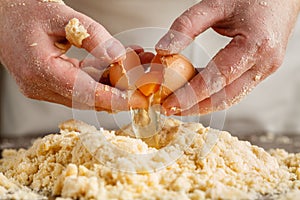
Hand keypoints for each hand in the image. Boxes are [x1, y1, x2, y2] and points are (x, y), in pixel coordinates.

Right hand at [0, 0, 146, 110]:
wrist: (2, 12)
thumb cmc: (25, 9)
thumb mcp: (62, 15)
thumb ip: (93, 36)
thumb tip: (118, 57)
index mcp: (41, 71)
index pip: (86, 93)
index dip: (115, 99)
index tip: (139, 100)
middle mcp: (40, 85)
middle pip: (89, 98)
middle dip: (120, 94)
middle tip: (145, 88)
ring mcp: (44, 87)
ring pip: (87, 93)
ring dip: (114, 84)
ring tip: (138, 69)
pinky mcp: (49, 83)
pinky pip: (80, 84)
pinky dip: (101, 77)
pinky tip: (119, 65)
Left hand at [156, 0, 299, 114]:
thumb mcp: (215, 4)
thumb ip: (187, 26)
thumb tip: (163, 49)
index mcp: (256, 45)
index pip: (217, 80)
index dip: (190, 95)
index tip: (169, 104)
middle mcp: (265, 63)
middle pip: (225, 97)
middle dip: (195, 107)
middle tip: (170, 109)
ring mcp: (265, 69)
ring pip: (230, 97)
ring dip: (203, 104)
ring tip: (179, 104)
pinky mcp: (260, 70)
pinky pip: (234, 88)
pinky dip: (213, 93)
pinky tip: (194, 92)